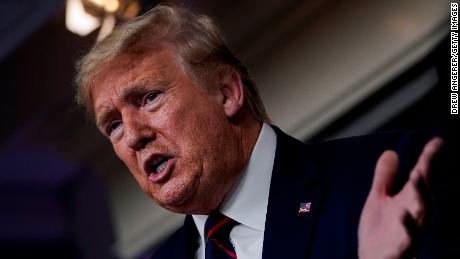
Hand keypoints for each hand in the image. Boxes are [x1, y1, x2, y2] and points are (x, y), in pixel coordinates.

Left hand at [358, 137, 442, 258]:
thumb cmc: (379, 232)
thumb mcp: (378, 200)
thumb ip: (385, 178)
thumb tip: (390, 152)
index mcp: (408, 201)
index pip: (421, 177)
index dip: (428, 159)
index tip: (436, 142)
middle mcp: (413, 214)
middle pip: (424, 192)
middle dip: (427, 173)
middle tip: (429, 154)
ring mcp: (410, 231)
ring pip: (421, 212)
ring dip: (421, 193)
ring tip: (418, 175)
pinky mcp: (402, 247)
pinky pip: (408, 237)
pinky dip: (408, 225)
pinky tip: (403, 213)